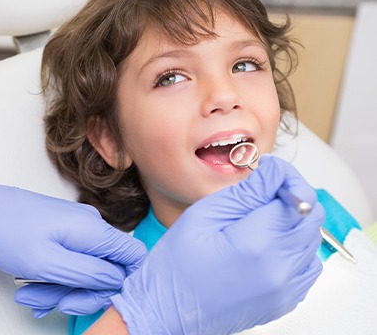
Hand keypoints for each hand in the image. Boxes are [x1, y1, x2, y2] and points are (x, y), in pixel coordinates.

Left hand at [0, 171, 146, 314]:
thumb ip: (88, 273)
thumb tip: (117, 280)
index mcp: (92, 229)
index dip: (125, 281)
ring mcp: (77, 230)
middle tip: (55, 303)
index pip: (134, 254)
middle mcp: (90, 227)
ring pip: (85, 270)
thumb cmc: (6, 231)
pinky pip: (70, 262)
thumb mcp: (47, 263)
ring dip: (61, 289)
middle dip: (81, 292)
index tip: (101, 297)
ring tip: (31, 295)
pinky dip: (54, 279)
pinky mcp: (63, 233)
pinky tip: (33, 288)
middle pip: (107, 269)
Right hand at [110, 155, 324, 334]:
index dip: (286, 178)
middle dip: (291, 196)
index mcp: (256, 243)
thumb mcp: (204, 214)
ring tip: (259, 221)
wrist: (167, 309)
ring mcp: (285, 290)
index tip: (269, 174)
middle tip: (262, 193)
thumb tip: (275, 171)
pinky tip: (266, 245)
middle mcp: (279, 270)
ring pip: (311, 239)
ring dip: (292, 222)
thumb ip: (246, 192)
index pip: (299, 197)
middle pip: (312, 217)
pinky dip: (293, 247)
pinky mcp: (284, 301)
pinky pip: (307, 265)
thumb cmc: (177, 265)